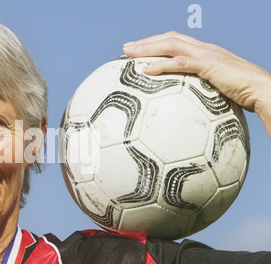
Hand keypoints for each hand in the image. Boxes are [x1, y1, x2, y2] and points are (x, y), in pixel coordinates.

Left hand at [123, 32, 270, 135]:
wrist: (263, 90)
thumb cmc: (243, 94)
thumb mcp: (218, 89)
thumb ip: (201, 90)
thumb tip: (187, 105)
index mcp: (205, 52)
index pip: (177, 41)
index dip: (157, 43)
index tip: (139, 50)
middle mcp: (204, 49)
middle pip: (169, 39)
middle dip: (146, 42)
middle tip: (125, 48)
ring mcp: (207, 55)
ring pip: (171, 45)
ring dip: (147, 48)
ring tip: (128, 53)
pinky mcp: (210, 65)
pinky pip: (181, 63)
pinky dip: (162, 65)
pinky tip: (146, 70)